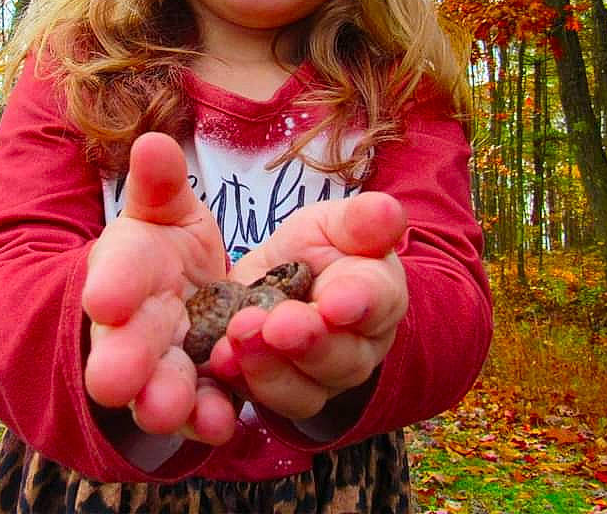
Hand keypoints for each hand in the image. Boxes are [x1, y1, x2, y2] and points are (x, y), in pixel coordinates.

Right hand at [82, 132, 233, 444]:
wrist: (177, 297)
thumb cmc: (163, 247)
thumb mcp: (164, 209)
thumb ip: (159, 183)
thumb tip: (152, 142)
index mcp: (125, 270)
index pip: (115, 273)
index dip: (112, 285)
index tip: (105, 297)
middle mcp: (135, 325)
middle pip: (125, 344)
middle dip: (122, 360)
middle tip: (116, 381)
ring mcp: (164, 365)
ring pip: (159, 385)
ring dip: (164, 399)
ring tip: (168, 410)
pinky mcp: (197, 393)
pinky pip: (201, 408)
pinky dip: (208, 418)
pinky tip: (222, 423)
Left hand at [209, 192, 407, 422]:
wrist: (284, 275)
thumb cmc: (321, 246)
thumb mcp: (335, 222)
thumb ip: (359, 221)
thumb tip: (387, 208)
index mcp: (379, 296)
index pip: (378, 302)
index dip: (358, 303)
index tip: (335, 301)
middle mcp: (357, 348)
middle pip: (342, 358)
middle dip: (308, 341)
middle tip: (278, 323)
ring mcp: (318, 379)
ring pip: (303, 389)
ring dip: (269, 366)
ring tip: (240, 334)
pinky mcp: (278, 391)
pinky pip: (262, 398)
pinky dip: (239, 379)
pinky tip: (219, 358)